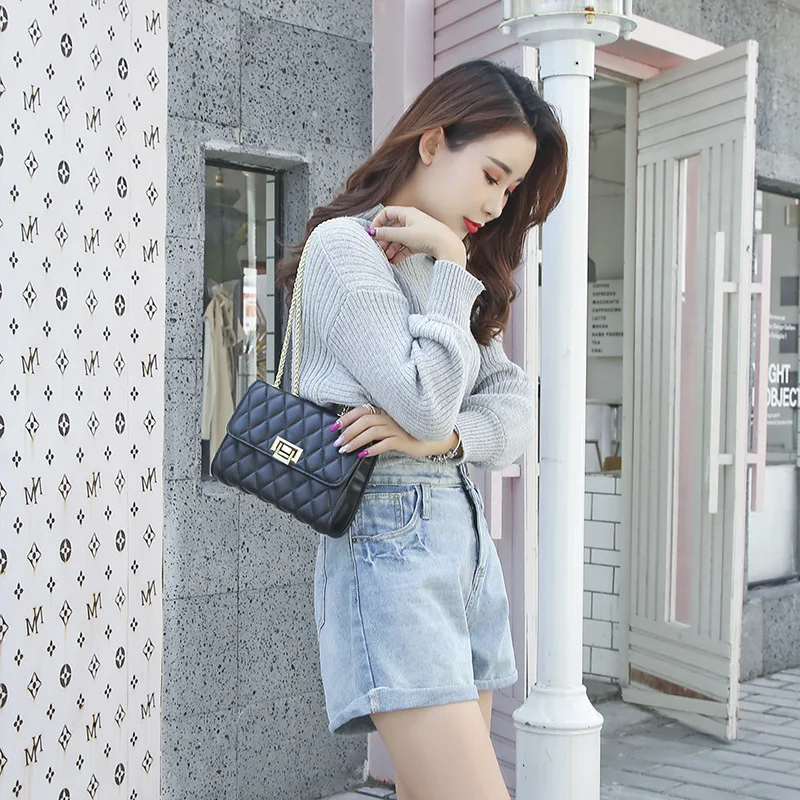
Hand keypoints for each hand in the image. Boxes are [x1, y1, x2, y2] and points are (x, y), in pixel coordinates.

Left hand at [329, 404, 450, 458]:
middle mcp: (389, 417)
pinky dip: (372, 449)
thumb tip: (352, 432)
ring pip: (372, 432)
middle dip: (348, 432)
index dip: (346, 417)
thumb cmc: (407, 432)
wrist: (431, 438)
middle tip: (337, 443)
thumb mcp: (389, 425)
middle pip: (364, 421)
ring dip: (356, 441)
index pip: (361, 411)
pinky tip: (363, 455)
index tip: (334, 426)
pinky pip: (385, 444)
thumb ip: (375, 425)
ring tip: (345, 450)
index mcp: (384, 411)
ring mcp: (396, 428)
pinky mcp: (402, 440)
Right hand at [368, 205, 466, 266]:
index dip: (378, 222)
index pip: (387, 213)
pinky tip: (395, 261)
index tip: (372, 233)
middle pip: (392, 228)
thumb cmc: (428, 236)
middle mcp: (411, 220)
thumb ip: (386, 233)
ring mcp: (416, 232)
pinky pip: (407, 246)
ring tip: (387, 258)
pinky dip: (400, 253)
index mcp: (407, 213)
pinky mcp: (421, 242)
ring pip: (399, 238)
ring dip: (391, 248)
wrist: (448, 246)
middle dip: (384, 239)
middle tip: (379, 250)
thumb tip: (371, 232)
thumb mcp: (404, 234)